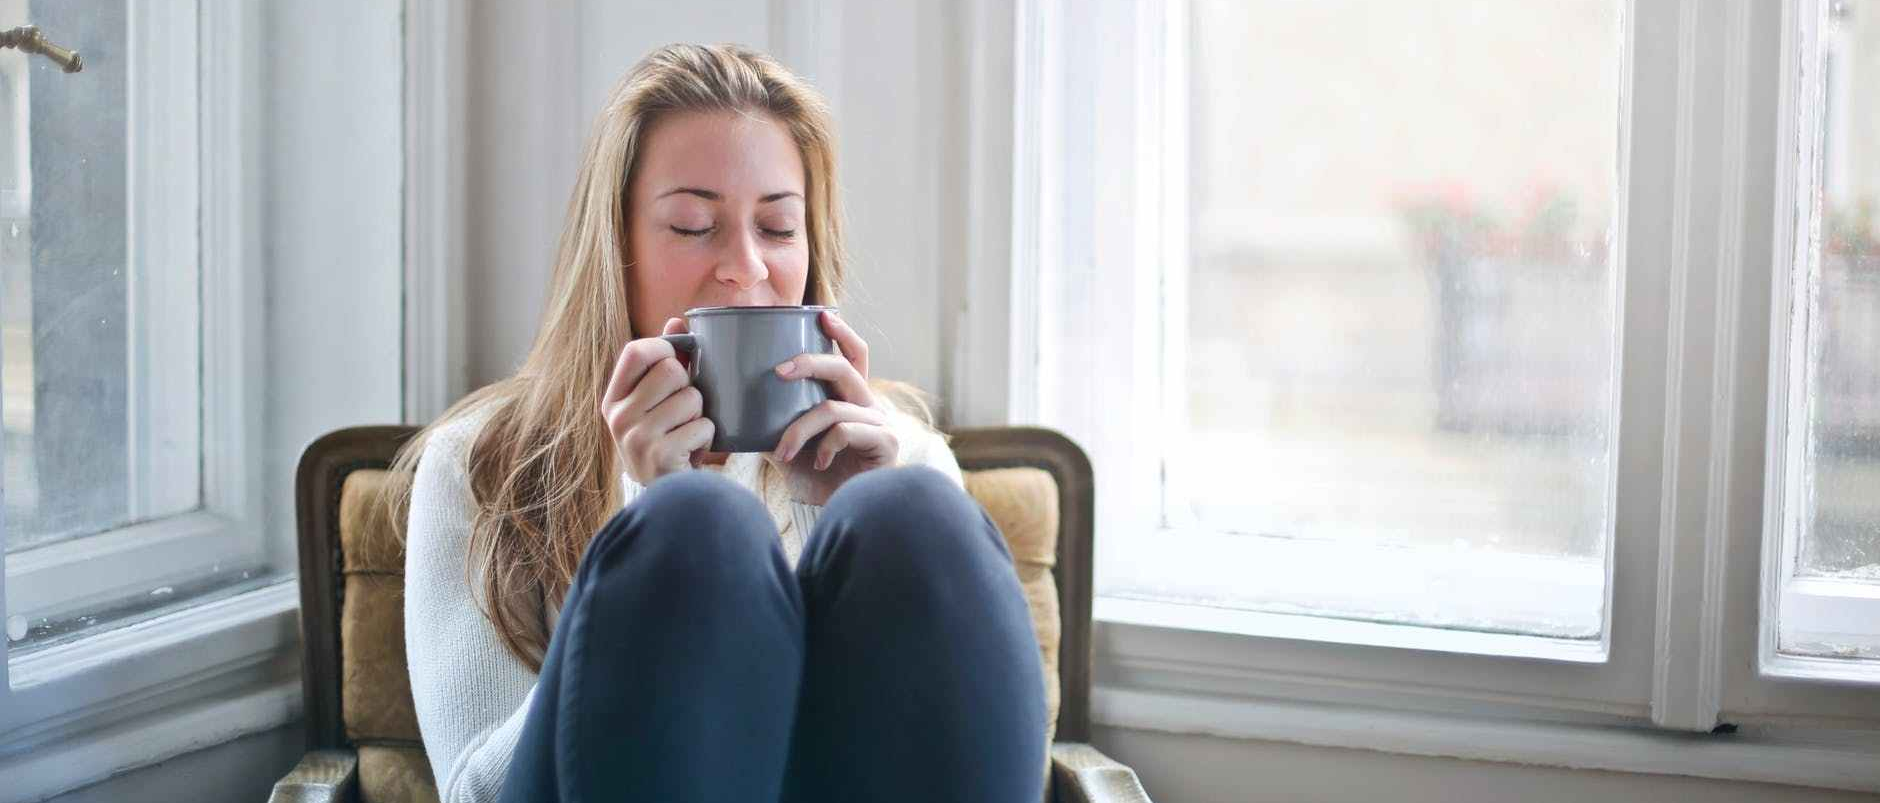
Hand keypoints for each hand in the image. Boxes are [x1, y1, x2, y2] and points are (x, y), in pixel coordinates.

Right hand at [600, 317, 714, 484]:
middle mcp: (618, 417)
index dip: (664, 348)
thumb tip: (676, 321)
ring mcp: (636, 437)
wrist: (666, 496)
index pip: (636, 351)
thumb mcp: (655, 403)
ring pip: (692, 398)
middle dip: (690, 387)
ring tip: (688, 432)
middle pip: (671, 370)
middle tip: (684, 410)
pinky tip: (693, 451)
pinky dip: (707, 437)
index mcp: (613, 399)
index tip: (678, 361)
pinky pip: (703, 425)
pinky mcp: (660, 456)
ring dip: (701, 414)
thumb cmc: (664, 440)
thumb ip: (664, 362)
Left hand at [768, 311, 898, 505]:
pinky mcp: (885, 444)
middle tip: (778, 372)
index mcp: (850, 398)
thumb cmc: (814, 478)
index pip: (853, 356)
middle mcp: (869, 405)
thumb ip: (770, 420)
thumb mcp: (786, 443)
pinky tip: (818, 463)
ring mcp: (880, 424)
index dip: (842, 333)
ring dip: (799, 430)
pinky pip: (845, 431)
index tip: (821, 314)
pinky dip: (823, 446)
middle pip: (843, 368)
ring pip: (832, 408)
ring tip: (782, 452)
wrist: (836, 514)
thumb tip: (729, 403)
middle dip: (809, 363)